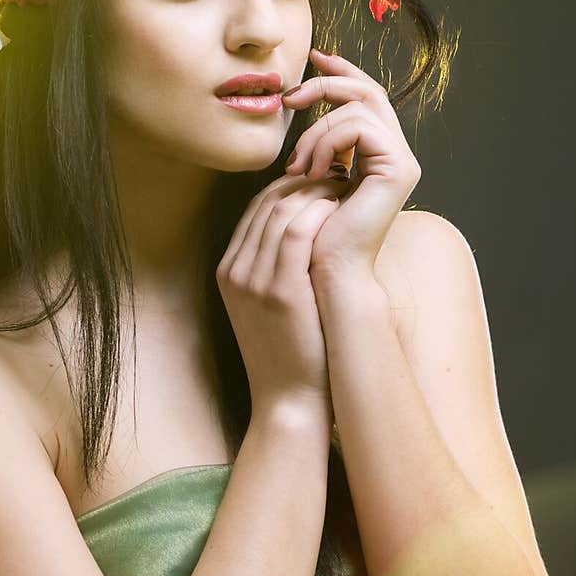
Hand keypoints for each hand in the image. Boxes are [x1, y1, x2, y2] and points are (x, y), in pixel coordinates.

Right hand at [215, 174, 349, 414]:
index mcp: (228, 271)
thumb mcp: (272, 304)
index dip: (292, 186)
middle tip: (340, 174)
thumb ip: (279, 265)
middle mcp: (234, 271)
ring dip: (316, 191)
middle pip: (265, 202)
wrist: (291, 402)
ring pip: (280, 211)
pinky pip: (296, 233)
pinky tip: (342, 209)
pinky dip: (319, 213)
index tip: (324, 181)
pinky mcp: (278, 291)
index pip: (256, 208)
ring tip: (347, 187)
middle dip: (305, 182)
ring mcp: (252, 281)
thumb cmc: (294, 353)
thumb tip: (309, 225)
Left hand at [282, 47, 421, 281]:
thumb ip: (315, 143)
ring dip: (316, 132)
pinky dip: (327, 142)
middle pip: (368, 92)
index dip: (342, 73)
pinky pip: (358, 126)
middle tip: (290, 97)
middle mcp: (395, 155)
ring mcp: (402, 162)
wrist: (324, 272)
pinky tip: (313, 172)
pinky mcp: (399, 168)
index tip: (314, 58)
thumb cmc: (311, 234)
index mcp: (377, 156)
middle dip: (326, 85)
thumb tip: (299, 102)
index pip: (365, 99)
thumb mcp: (309, 176)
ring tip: (298, 167)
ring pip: (358, 107)